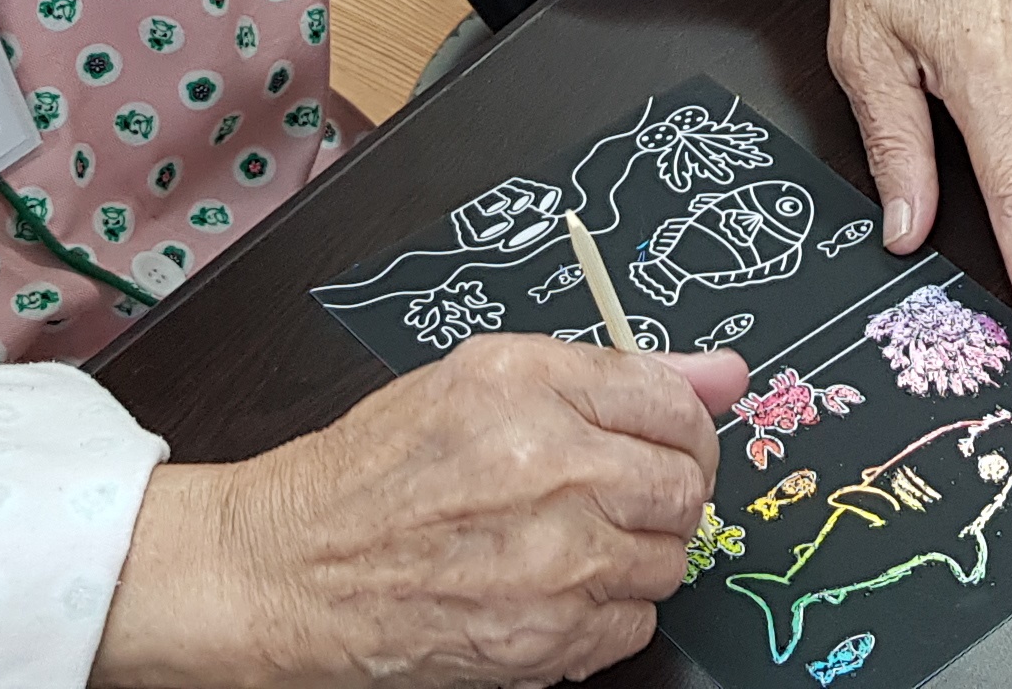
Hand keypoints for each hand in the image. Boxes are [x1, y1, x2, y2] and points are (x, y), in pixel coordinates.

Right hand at [96, 336, 751, 688]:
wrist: (288, 570)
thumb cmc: (369, 476)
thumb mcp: (476, 383)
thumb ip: (611, 374)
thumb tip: (722, 373)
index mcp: (527, 385)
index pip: (673, 401)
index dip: (682, 425)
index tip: (667, 439)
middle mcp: (549, 465)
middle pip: (687, 485)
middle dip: (663, 492)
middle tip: (612, 497)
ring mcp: (554, 559)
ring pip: (671, 559)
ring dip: (634, 554)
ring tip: (566, 542)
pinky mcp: (547, 638)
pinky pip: (636, 626)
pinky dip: (606, 614)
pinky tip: (552, 590)